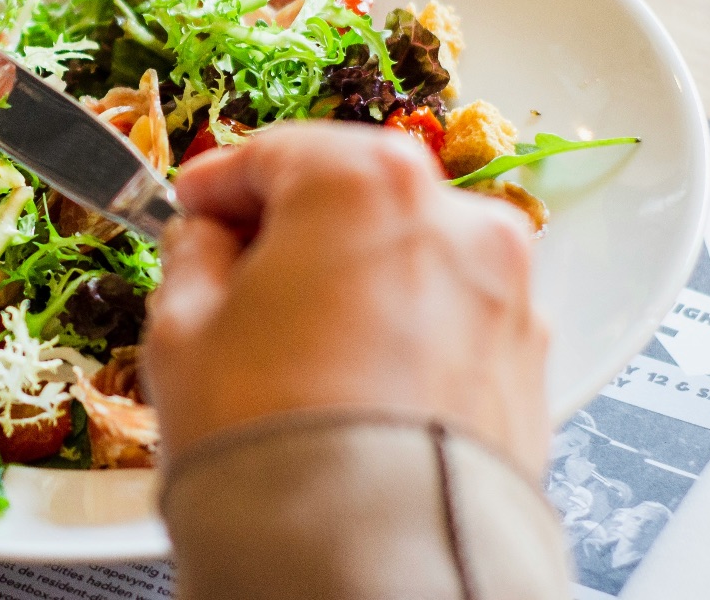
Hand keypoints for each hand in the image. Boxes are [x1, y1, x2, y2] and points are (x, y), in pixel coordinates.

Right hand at [146, 121, 548, 475]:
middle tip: (235, 277)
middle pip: (352, 195)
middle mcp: (453, 218)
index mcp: (362, 182)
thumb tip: (205, 243)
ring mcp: (503, 291)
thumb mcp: (182, 329)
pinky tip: (352, 384)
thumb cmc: (275, 443)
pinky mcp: (527, 362)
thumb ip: (192, 255)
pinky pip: (449, 319)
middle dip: (293, 230)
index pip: (274, 151)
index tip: (193, 208)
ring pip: (408, 257)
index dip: (218, 184)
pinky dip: (404, 332)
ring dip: (354, 280)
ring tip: (295, 348)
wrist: (366, 563)